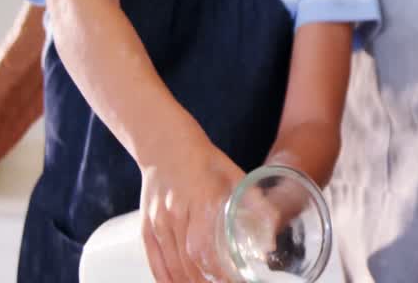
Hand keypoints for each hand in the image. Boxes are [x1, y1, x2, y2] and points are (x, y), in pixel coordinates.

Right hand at [138, 140, 244, 282]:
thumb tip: (271, 239)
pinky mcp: (146, 228)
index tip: (235, 281)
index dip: (219, 271)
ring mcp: (158, 222)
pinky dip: (166, 280)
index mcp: (201, 200)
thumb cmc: (206, 162)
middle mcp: (176, 214)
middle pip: (189, 262)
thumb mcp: (236, 176)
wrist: (166, 147)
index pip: (205, 248)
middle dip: (207, 282)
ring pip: (172, 265)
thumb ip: (256, 205)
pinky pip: (154, 261)